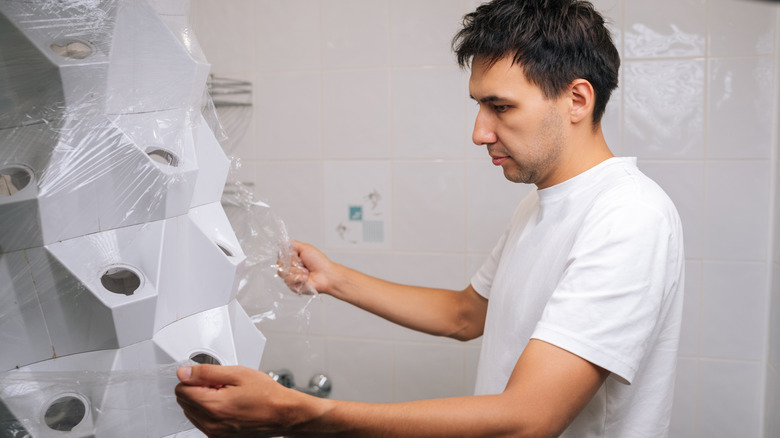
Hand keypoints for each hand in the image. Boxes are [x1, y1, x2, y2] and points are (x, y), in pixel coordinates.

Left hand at [175, 365, 318, 436]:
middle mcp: (211, 423)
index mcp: (213, 405)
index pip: (181, 389)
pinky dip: (209, 412)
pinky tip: (228, 406)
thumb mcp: (237, 373)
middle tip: (221, 385)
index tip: (210, 377)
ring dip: (203, 401)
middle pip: (184, 402)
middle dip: (198, 390)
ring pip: (192, 413)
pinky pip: (202, 423)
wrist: (283, 414)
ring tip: (226, 395)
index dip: (194, 378)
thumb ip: (206, 372)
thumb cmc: (266, 394)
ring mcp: (215, 433)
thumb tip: (184, 372)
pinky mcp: (219, 437)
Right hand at [277, 241, 336, 294]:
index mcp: (293, 258)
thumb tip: (281, 243)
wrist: (327, 275)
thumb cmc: (319, 262)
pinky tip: (306, 278)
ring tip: (306, 271)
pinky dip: (298, 277)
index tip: (296, 254)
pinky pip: (288, 280)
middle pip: (280, 263)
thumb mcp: (306, 248)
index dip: (287, 254)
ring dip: (296, 270)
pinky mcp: (292, 286)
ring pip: (282, 272)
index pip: (281, 255)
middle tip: (302, 263)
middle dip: (292, 262)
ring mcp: (291, 277)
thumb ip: (292, 244)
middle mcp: (291, 267)